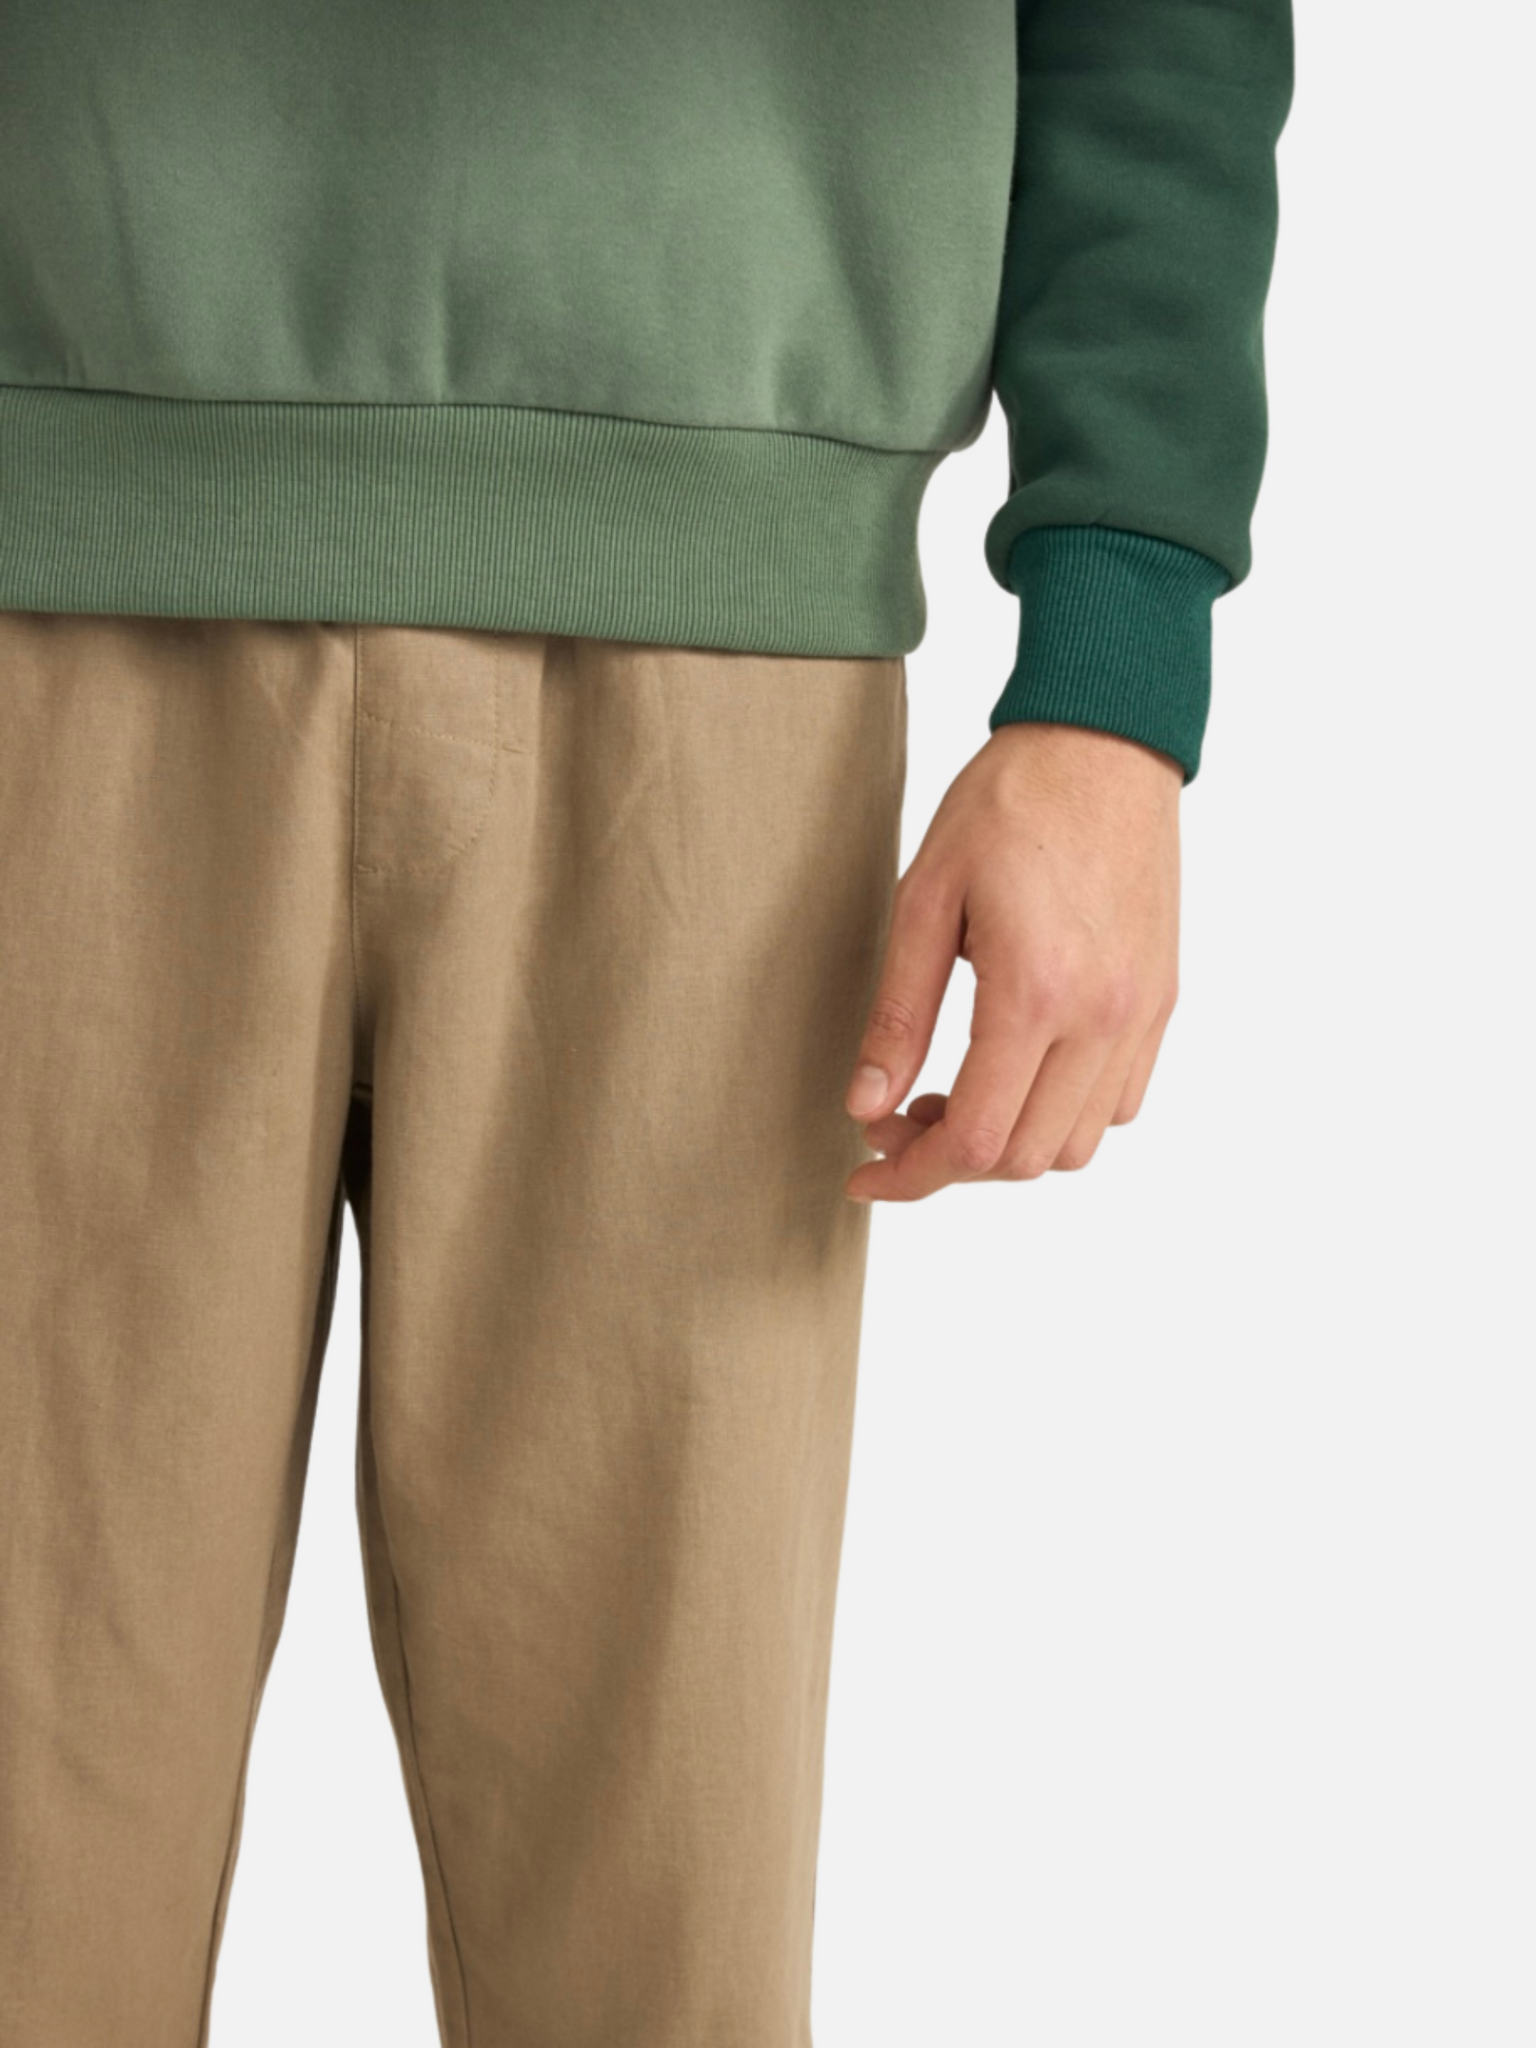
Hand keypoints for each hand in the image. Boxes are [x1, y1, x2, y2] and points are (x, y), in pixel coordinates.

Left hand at [844, 721, 1181, 1200]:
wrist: (1103, 743)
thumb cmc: (1007, 804)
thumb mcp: (924, 899)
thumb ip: (898, 1015)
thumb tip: (867, 1107)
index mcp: (1037, 992)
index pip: (975, 1141)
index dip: (912, 1177)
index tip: (864, 1172)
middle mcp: (1102, 1017)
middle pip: (1024, 1159)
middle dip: (948, 1164)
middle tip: (893, 1123)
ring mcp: (1141, 1014)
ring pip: (1075, 1146)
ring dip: (1007, 1146)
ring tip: (952, 1096)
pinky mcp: (1159, 1002)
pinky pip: (1117, 1103)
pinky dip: (1060, 1116)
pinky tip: (1014, 1071)